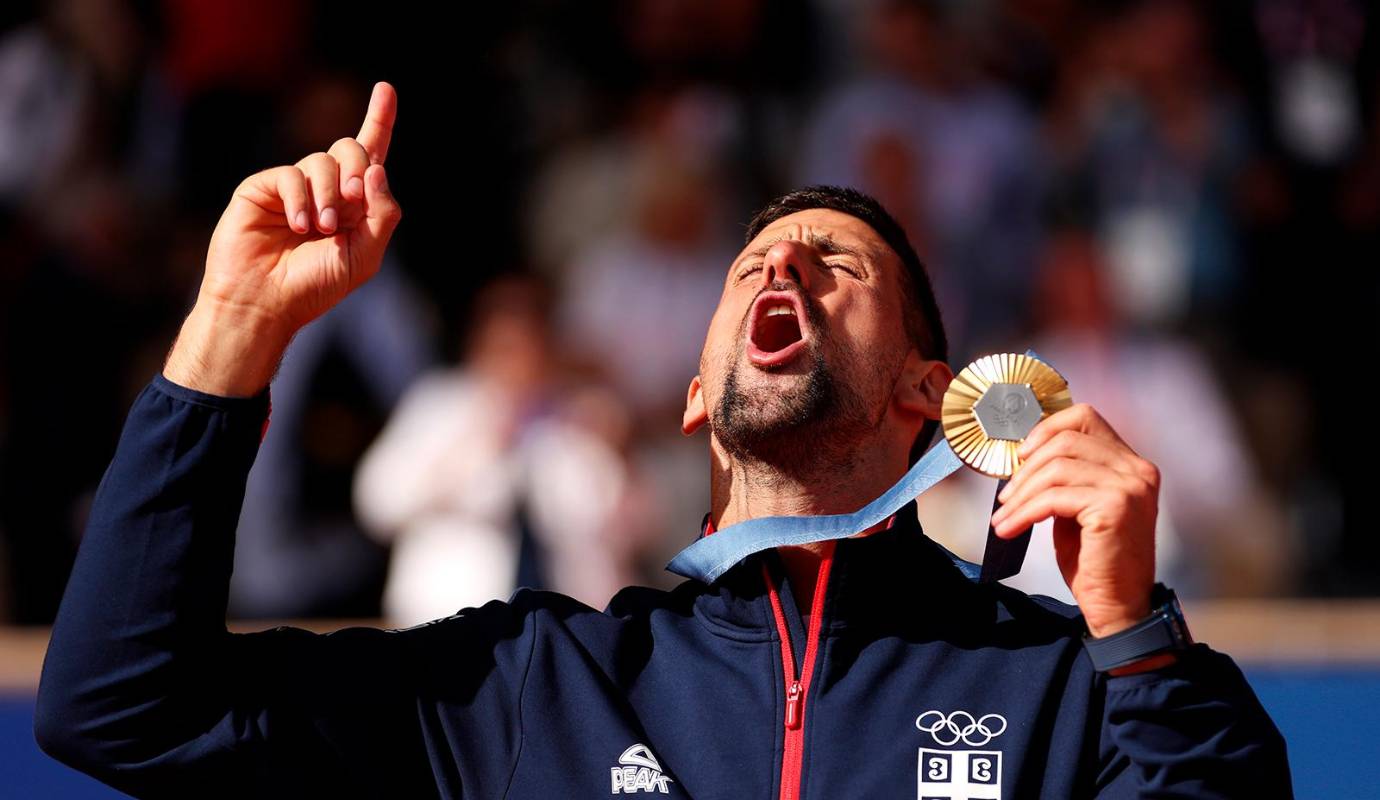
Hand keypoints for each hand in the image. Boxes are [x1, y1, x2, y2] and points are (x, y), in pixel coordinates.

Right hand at [165, 82, 401, 395]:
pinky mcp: (263, 188)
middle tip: (352, 200)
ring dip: (328, 195)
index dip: (380, 120)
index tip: (386, 89)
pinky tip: (298, 226)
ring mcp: (293, 187)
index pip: (370, 154)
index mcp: (354, 204)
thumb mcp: (364, 256)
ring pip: (323, 161)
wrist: (266, 303)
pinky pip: (291, 175)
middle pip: (352, 149)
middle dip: (358, 169)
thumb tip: (377, 169)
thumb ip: (381, 214)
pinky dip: (300, 199)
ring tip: (319, 231)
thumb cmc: (315, 286)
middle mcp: (326, 190)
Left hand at [989, 403, 1160, 637]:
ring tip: (1004, 517)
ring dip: (1021, 493)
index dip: (1046, 429)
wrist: (1117, 606)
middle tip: (1006, 496)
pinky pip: (1054, 498)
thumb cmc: (1095, 561)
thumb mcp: (1078, 508)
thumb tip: (1024, 456)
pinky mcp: (1114, 508)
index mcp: (1131, 465)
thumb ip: (1065, 477)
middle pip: (1065, 441)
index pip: (1085, 417)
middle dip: (1026, 468)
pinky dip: (1025, 512)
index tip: (1021, 455)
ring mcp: (1129, 488)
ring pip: (1056, 468)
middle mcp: (1137, 470)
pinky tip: (1011, 528)